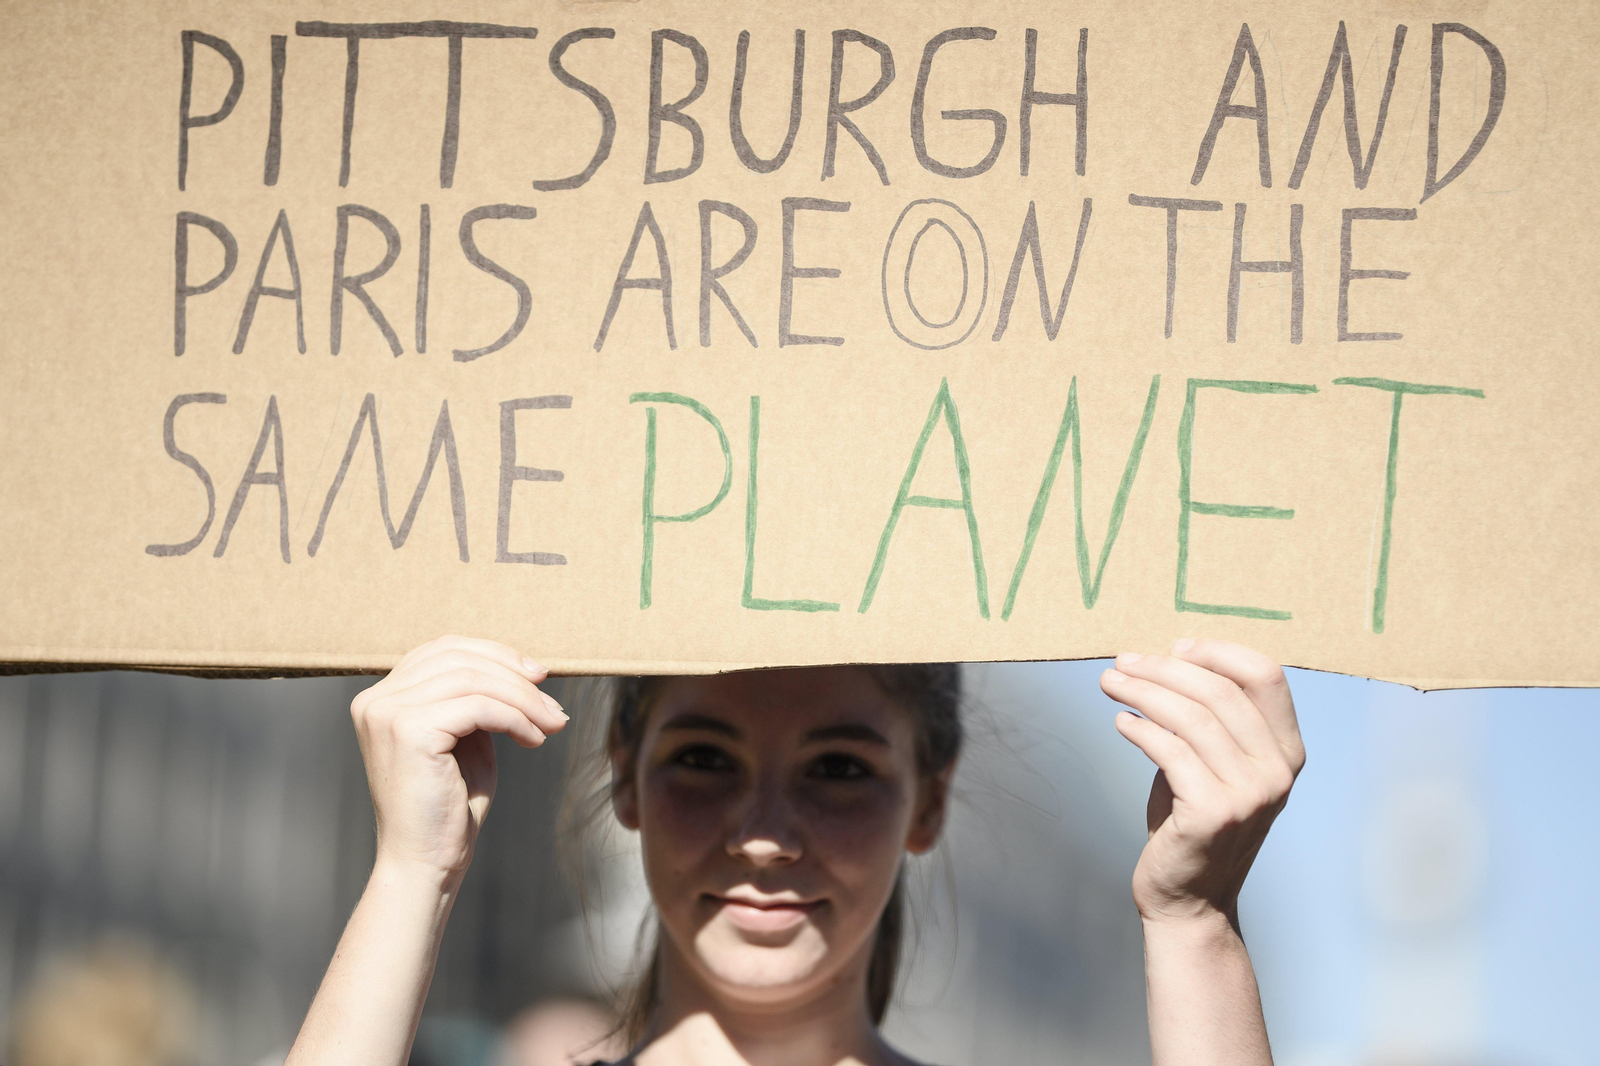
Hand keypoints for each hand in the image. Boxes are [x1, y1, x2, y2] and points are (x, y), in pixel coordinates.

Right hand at [350, 635, 567, 882]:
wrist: (425, 862)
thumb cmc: (448, 807)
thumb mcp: (464, 739)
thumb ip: (476, 700)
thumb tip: (521, 668)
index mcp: (383, 697)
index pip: (443, 649)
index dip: (495, 654)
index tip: (536, 675)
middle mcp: (376, 700)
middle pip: (459, 658)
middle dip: (515, 675)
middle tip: (552, 705)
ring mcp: (387, 713)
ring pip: (473, 679)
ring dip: (523, 700)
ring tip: (551, 724)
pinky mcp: (408, 731)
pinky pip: (479, 707)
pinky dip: (516, 719)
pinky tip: (533, 739)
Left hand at [1100, 639, 1304, 926]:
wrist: (1189, 898)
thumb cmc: (1193, 820)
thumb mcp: (1213, 763)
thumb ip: (1208, 719)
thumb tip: (1167, 659)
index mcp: (1287, 751)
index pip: (1266, 676)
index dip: (1218, 651)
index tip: (1174, 647)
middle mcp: (1278, 771)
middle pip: (1221, 691)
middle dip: (1165, 668)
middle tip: (1123, 662)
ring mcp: (1251, 794)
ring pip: (1192, 718)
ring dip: (1144, 692)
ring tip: (1112, 682)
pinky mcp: (1215, 813)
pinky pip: (1171, 751)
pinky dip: (1140, 729)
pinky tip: (1121, 722)